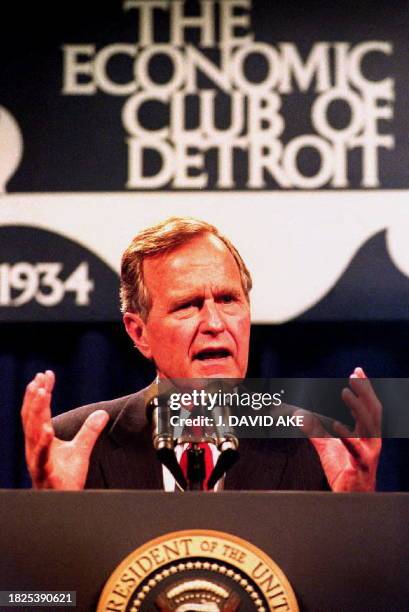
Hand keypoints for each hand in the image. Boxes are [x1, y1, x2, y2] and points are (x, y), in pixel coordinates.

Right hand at [21, 371, 108, 489]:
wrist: (63, 501)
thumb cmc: (65, 477)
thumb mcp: (81, 449)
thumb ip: (89, 431)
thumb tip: (102, 413)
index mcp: (39, 440)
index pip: (38, 411)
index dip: (40, 393)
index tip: (46, 375)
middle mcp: (34, 447)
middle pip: (31, 418)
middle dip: (34, 397)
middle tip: (40, 379)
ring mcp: (37, 459)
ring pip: (32, 432)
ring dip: (36, 412)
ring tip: (42, 394)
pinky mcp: (43, 472)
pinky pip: (40, 456)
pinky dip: (42, 442)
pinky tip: (47, 430)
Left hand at [295, 367, 381, 491]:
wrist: (350, 498)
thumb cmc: (343, 471)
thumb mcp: (326, 445)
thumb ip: (314, 428)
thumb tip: (298, 413)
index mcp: (367, 433)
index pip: (368, 405)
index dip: (364, 388)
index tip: (357, 371)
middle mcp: (371, 440)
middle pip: (373, 410)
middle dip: (365, 392)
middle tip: (355, 375)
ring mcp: (368, 452)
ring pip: (368, 425)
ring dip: (357, 407)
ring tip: (344, 392)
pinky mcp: (360, 465)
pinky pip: (354, 448)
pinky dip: (346, 435)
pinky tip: (336, 424)